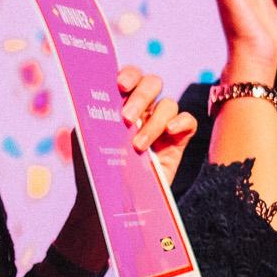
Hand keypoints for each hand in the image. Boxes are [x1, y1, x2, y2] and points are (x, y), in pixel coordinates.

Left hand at [62, 67, 199, 273]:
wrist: (108, 201)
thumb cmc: (94, 169)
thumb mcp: (87, 139)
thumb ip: (93, 115)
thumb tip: (98, 96)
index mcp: (120, 101)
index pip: (130, 76)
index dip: (129, 75)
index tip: (119, 86)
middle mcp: (143, 109)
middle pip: (153, 83)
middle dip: (141, 96)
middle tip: (126, 119)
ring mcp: (161, 125)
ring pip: (169, 104)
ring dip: (153, 122)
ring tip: (138, 147)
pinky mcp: (177, 144)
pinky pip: (189, 121)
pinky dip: (181, 121)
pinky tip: (169, 131)